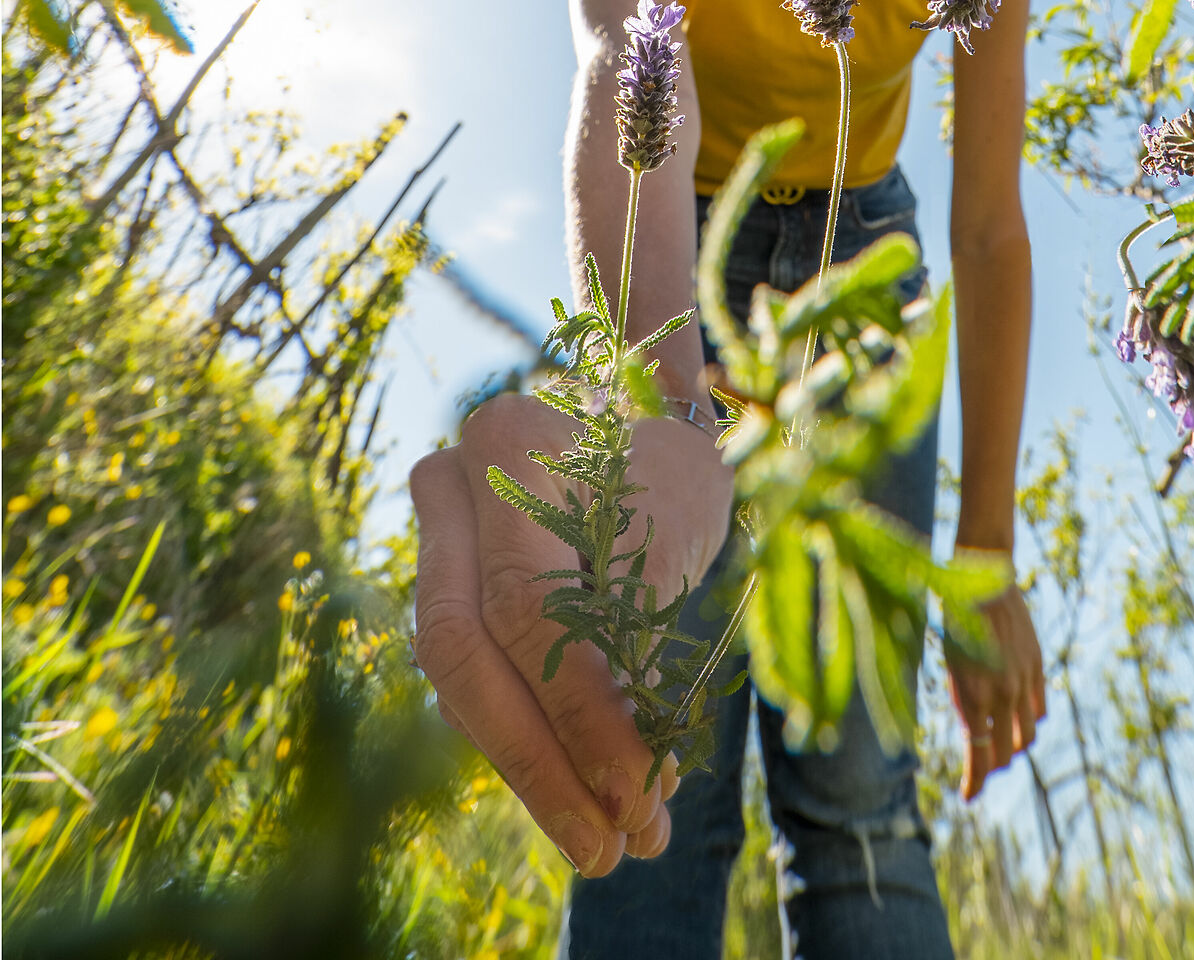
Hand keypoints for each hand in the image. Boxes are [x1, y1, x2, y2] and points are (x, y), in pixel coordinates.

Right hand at [410, 392, 731, 875]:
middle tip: (607, 846)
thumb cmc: (668, 476)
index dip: (577, 709)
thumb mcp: (673, 534)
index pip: (525, 602)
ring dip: (532, 770)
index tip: (637, 791)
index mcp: (506, 443)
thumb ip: (638, 642)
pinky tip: (583, 799)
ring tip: (609, 840)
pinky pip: (470, 682)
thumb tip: (632, 782)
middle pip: (465, 649)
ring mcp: (433, 537)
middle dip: (536, 761)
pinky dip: (527, 744)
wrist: (644, 436)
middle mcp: (450, 484)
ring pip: (459, 678)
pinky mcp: (439, 590)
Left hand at [945, 580, 1046, 801]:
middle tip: (980, 770)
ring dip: (1012, 748)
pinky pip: (1039, 710)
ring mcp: (1024, 681)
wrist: (984, 578)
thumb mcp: (951, 667)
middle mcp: (1001, 693)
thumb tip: (976, 737)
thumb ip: (965, 704)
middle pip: (1004, 754)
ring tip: (1000, 746)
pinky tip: (1016, 719)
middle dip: (991, 768)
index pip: (979, 758)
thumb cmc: (955, 620)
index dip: (975, 783)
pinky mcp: (1038, 667)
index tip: (968, 796)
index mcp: (972, 696)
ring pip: (1027, 737)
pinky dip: (1029, 721)